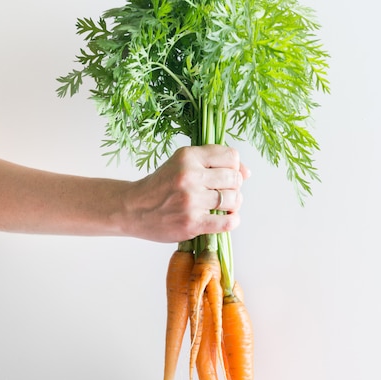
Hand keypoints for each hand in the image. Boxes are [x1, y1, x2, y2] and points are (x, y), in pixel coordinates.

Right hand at [124, 145, 249, 242]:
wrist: (133, 208)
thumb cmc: (161, 186)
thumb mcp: (182, 164)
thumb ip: (212, 163)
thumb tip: (247, 173)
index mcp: (188, 156)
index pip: (231, 156)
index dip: (235, 167)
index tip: (228, 175)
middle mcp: (190, 176)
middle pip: (234, 178)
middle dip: (234, 186)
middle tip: (224, 192)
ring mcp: (191, 200)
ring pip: (233, 199)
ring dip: (234, 204)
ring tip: (223, 206)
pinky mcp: (192, 223)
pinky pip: (228, 222)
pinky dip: (232, 221)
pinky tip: (225, 219)